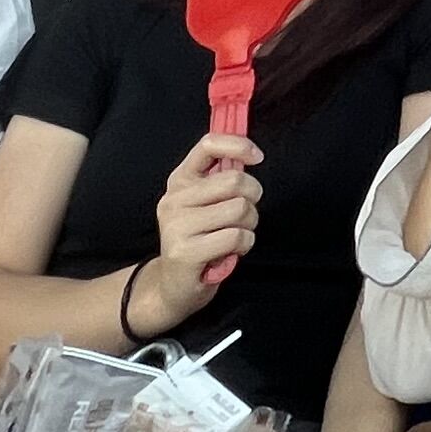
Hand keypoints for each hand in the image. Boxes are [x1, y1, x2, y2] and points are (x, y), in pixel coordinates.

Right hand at [133, 130, 264, 331]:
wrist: (173, 287)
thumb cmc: (198, 241)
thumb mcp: (205, 204)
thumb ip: (221, 179)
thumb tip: (249, 155)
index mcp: (180, 181)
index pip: (208, 144)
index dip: (239, 145)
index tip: (257, 157)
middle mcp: (174, 199)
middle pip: (235, 180)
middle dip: (253, 198)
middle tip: (244, 215)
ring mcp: (177, 226)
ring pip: (240, 209)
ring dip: (249, 225)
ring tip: (234, 235)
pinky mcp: (185, 252)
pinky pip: (237, 236)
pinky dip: (244, 244)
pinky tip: (230, 252)